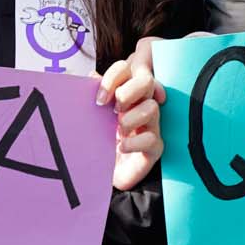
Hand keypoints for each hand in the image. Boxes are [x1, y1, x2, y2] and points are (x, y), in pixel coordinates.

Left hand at [98, 36, 163, 189]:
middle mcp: (140, 106)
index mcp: (125, 94)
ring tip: (117, 130)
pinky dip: (134, 142)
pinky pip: (152, 138)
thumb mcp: (90, 116)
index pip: (127, 70)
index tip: (99, 98)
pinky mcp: (154, 148)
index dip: (114, 77)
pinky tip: (120, 147)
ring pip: (152, 108)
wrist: (98, 175)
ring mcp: (150, 126)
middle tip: (113, 108)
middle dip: (128, 92)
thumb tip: (92, 75)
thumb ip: (92, 95)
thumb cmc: (96, 142)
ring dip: (131, 118)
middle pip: (147, 82)